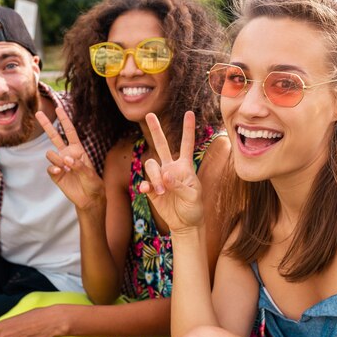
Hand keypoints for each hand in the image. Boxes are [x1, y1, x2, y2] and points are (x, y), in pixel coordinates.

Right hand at [36, 108, 104, 209]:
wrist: (88, 199)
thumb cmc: (93, 184)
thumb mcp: (90, 174)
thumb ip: (79, 165)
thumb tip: (65, 159)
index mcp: (78, 150)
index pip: (69, 132)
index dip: (64, 120)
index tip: (58, 108)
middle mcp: (67, 154)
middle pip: (54, 137)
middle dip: (46, 125)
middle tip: (38, 113)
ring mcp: (60, 164)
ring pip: (50, 154)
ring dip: (56, 159)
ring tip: (65, 167)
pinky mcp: (55, 174)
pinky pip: (49, 168)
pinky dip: (53, 169)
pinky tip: (59, 173)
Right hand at [139, 112, 203, 231]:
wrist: (185, 223)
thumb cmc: (193, 207)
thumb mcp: (193, 196)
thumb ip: (180, 184)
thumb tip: (165, 175)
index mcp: (185, 166)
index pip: (186, 144)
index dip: (188, 129)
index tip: (189, 112)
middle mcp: (170, 168)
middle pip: (161, 145)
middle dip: (156, 130)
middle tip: (149, 114)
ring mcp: (159, 177)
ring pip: (151, 165)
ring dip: (154, 176)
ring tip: (161, 191)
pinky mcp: (151, 189)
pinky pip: (144, 182)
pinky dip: (145, 185)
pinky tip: (147, 190)